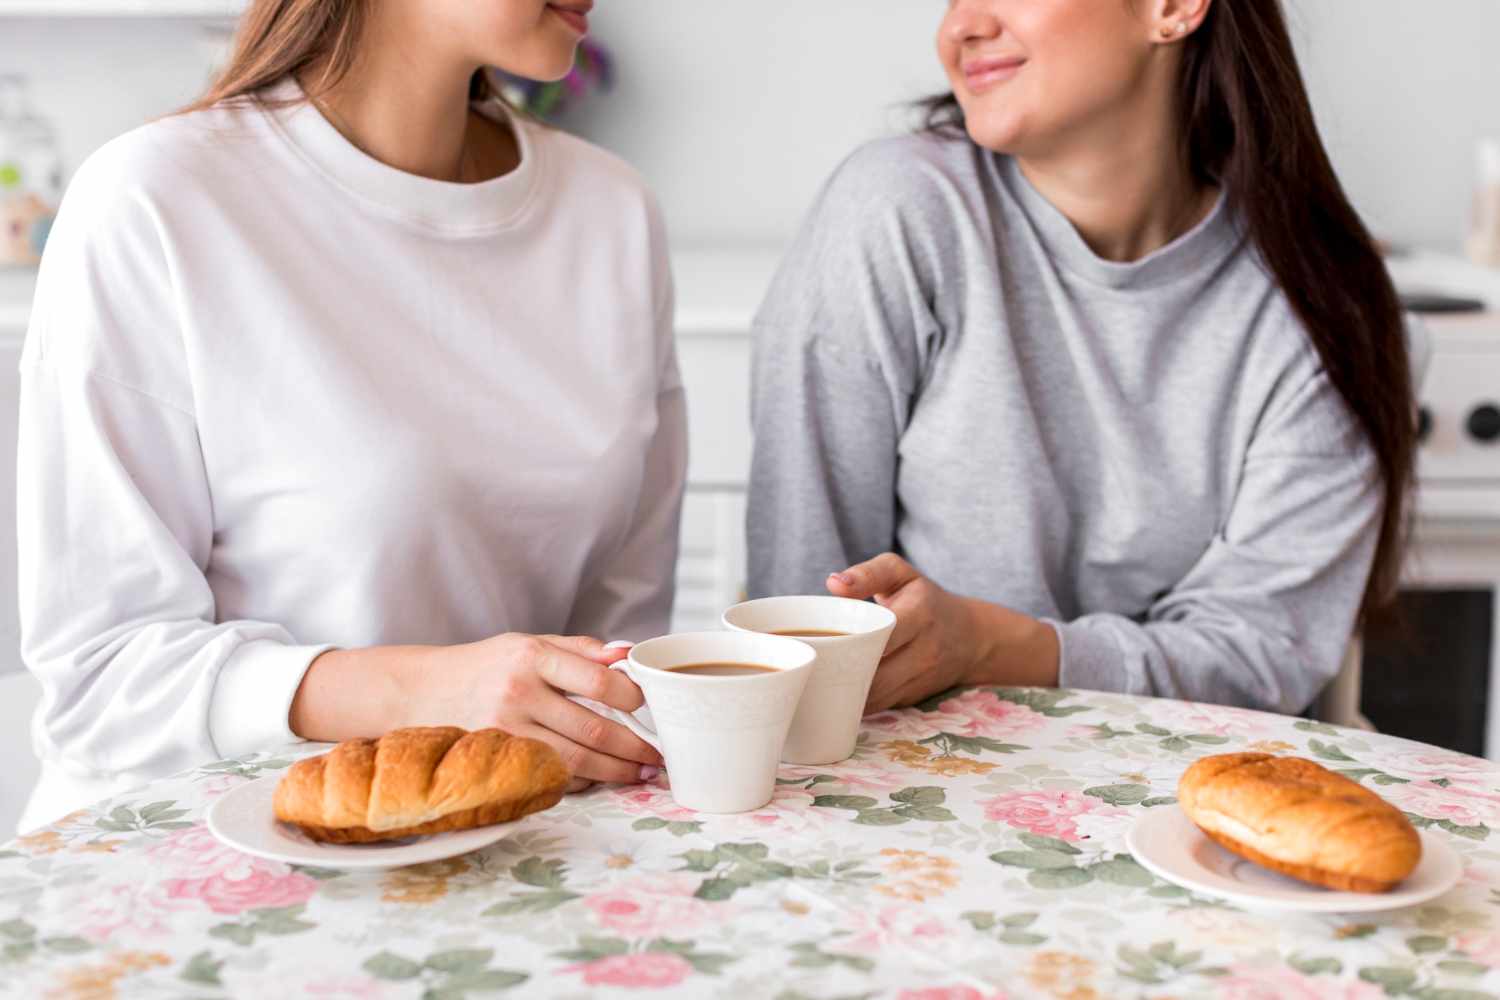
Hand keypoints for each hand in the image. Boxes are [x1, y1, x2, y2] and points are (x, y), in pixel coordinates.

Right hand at [291, 634, 662, 786]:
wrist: (420, 693)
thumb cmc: (486, 666)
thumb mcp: (529, 643)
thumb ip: (581, 650)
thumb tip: (629, 654)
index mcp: (531, 657)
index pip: (599, 681)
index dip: (633, 697)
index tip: (650, 706)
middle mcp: (518, 694)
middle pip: (593, 729)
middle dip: (633, 746)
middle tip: (657, 755)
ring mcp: (505, 732)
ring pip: (575, 760)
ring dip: (615, 771)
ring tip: (640, 772)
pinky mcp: (497, 761)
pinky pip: (549, 776)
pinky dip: (580, 780)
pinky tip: (599, 778)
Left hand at [826, 553, 1059, 712]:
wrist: (972, 637)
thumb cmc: (925, 600)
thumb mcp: (901, 575)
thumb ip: (869, 573)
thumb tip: (833, 582)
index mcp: (920, 614)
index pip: (881, 636)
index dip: (847, 643)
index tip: (816, 641)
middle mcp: (925, 651)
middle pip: (875, 674)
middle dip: (839, 674)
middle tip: (807, 665)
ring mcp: (921, 680)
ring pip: (875, 697)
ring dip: (844, 693)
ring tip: (815, 681)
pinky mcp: (913, 699)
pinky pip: (878, 706)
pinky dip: (854, 703)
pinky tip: (834, 693)